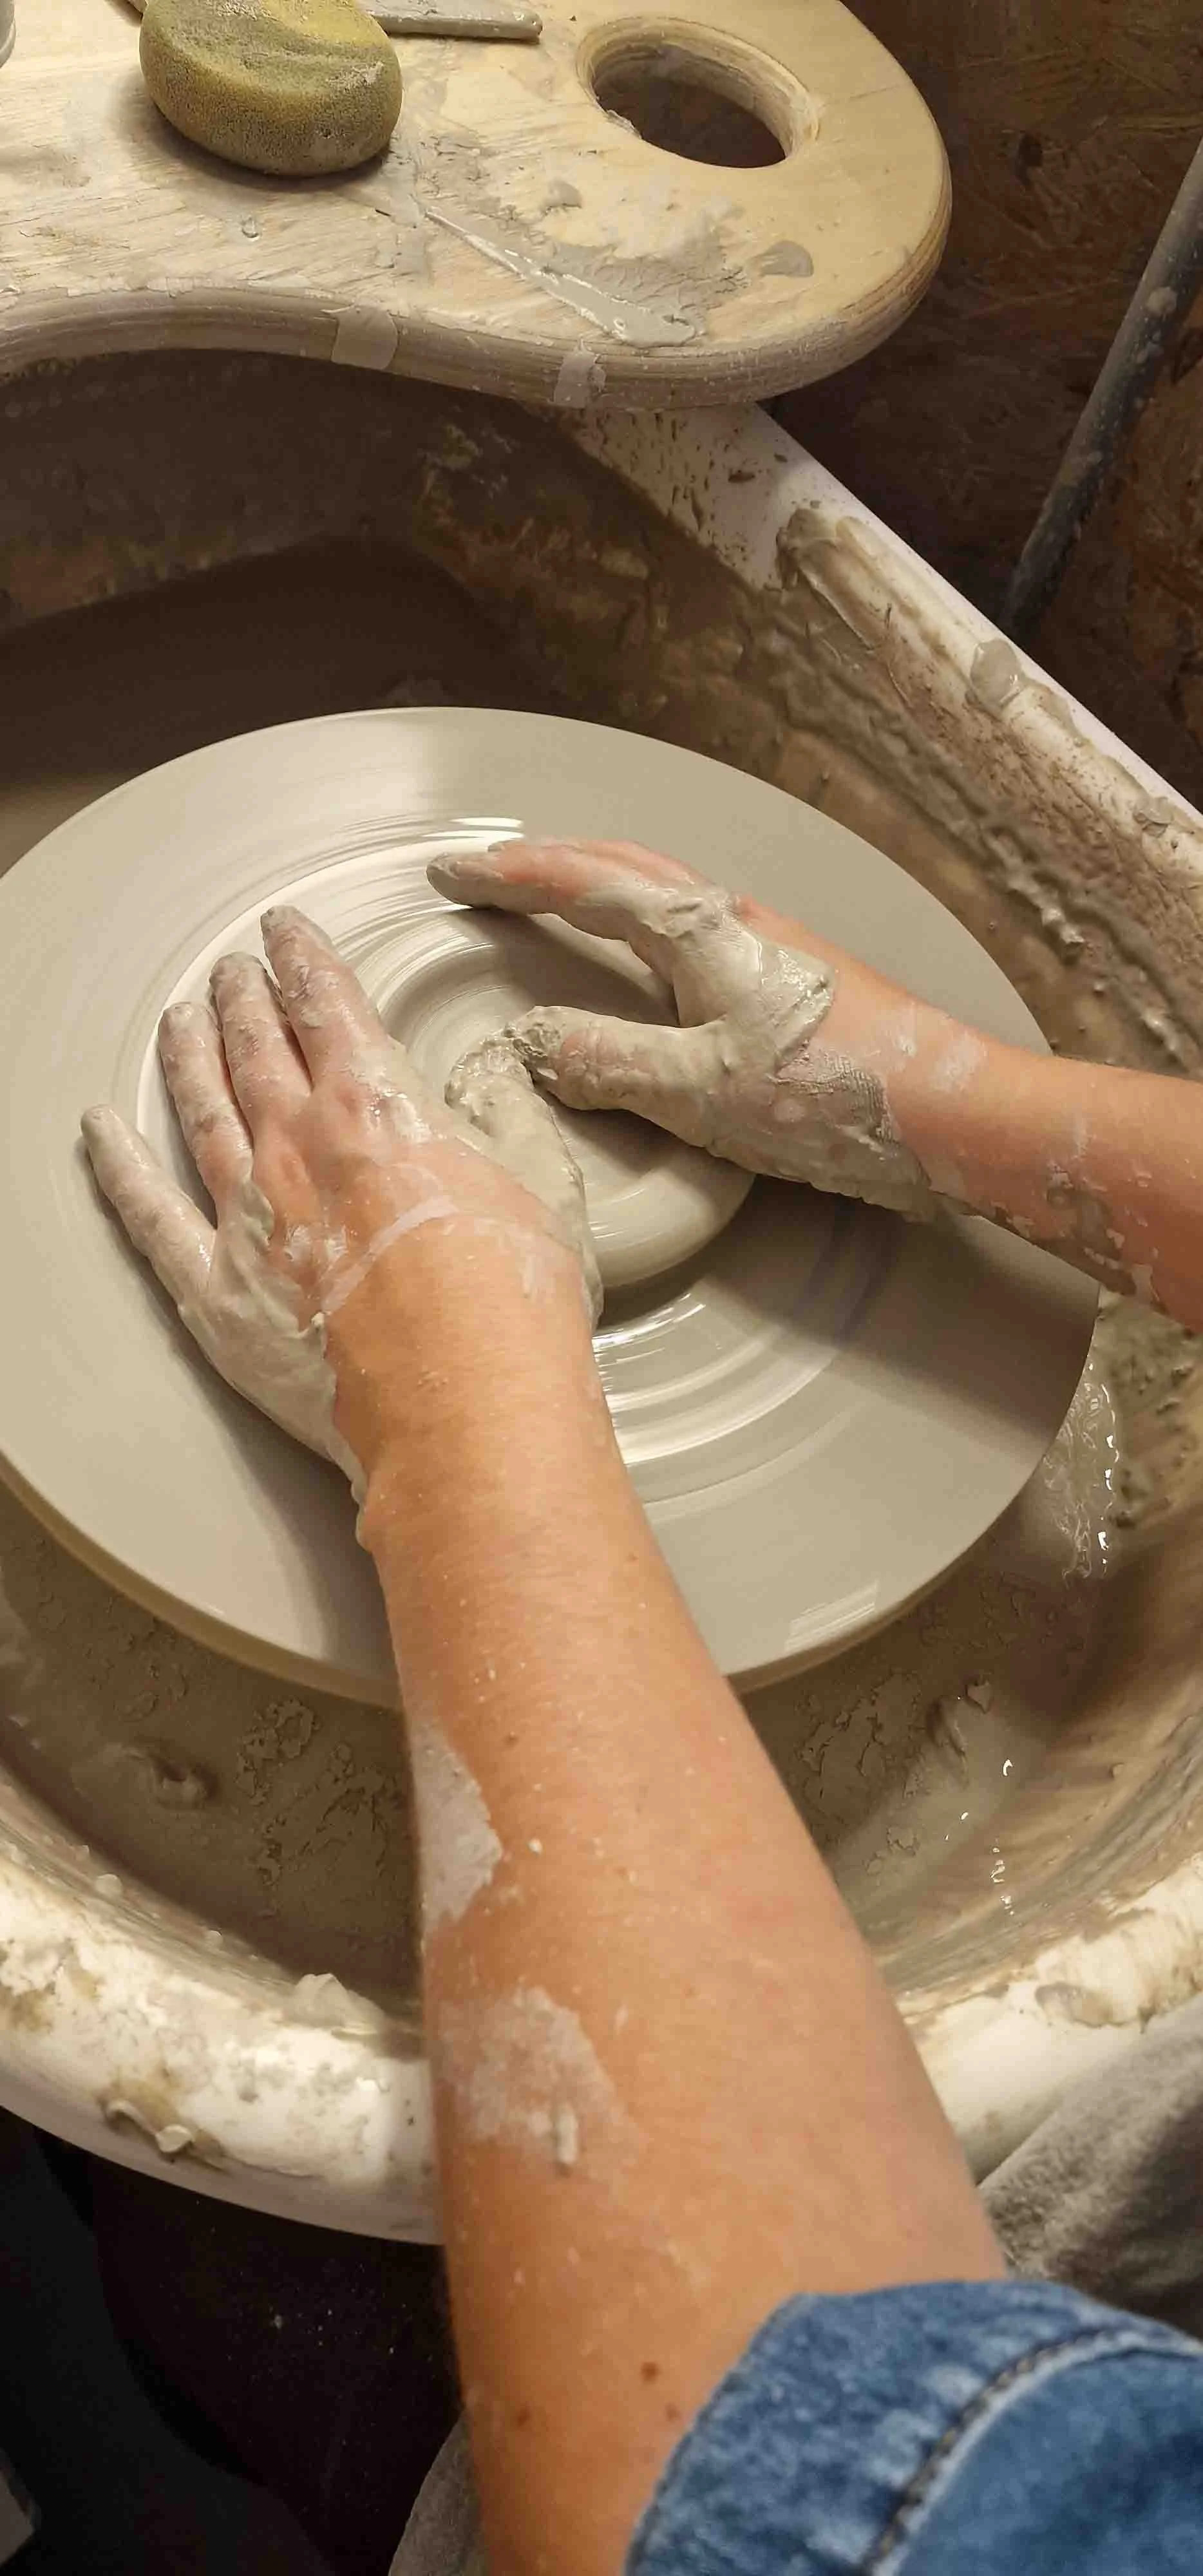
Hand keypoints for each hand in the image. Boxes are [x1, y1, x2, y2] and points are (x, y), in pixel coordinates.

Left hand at [82, 906, 600, 1492]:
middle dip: (242, 998)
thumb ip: (511, 1115)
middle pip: (255, 1048)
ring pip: (201, 1110)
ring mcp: (247, 1218)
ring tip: (181, 1018)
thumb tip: (495, 1074)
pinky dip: (118, 1166)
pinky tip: (99, 1130)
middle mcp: (298, 1146)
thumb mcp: (548, 1185)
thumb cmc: (514, 1305)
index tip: (286, 932)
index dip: (303, 958)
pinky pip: (148, 1215)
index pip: (327, 1004)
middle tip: (231, 971)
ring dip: (188, 1054)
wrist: (467, 1407)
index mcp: (377, 1107)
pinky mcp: (217, 1292)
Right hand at [428, 839, 935, 1218]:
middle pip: (622, 868)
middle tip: (482, 872)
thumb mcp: (699, 1093)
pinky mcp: (790, 977)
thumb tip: (532, 1041)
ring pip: (660, 892)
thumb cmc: (828, 1097)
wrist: (949, 1109)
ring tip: (546, 896)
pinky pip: (690, 926)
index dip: (512, 876)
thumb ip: (609, 1062)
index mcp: (699, 932)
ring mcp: (766, 943)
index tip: (448, 872)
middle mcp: (731, 919)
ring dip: (594, 883)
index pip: (584, 885)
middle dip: (545, 862)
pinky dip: (638, 921)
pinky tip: (641, 958)